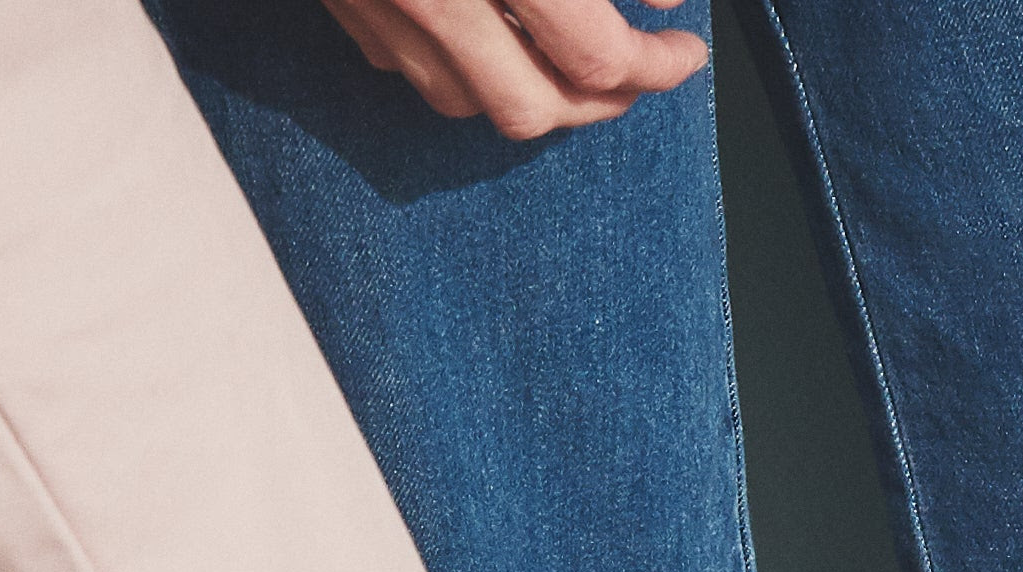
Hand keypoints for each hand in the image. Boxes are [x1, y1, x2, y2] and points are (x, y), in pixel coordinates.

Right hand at [317, 0, 705, 139]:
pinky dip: (459, 67)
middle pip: (533, 109)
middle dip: (599, 103)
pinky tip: (489, 35)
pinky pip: (408, 66)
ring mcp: (371, 6)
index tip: (684, 51)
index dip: (659, 64)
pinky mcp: (337, 2)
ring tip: (572, 61)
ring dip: (530, 96)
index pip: (597, 57)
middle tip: (639, 71)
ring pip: (465, 102)